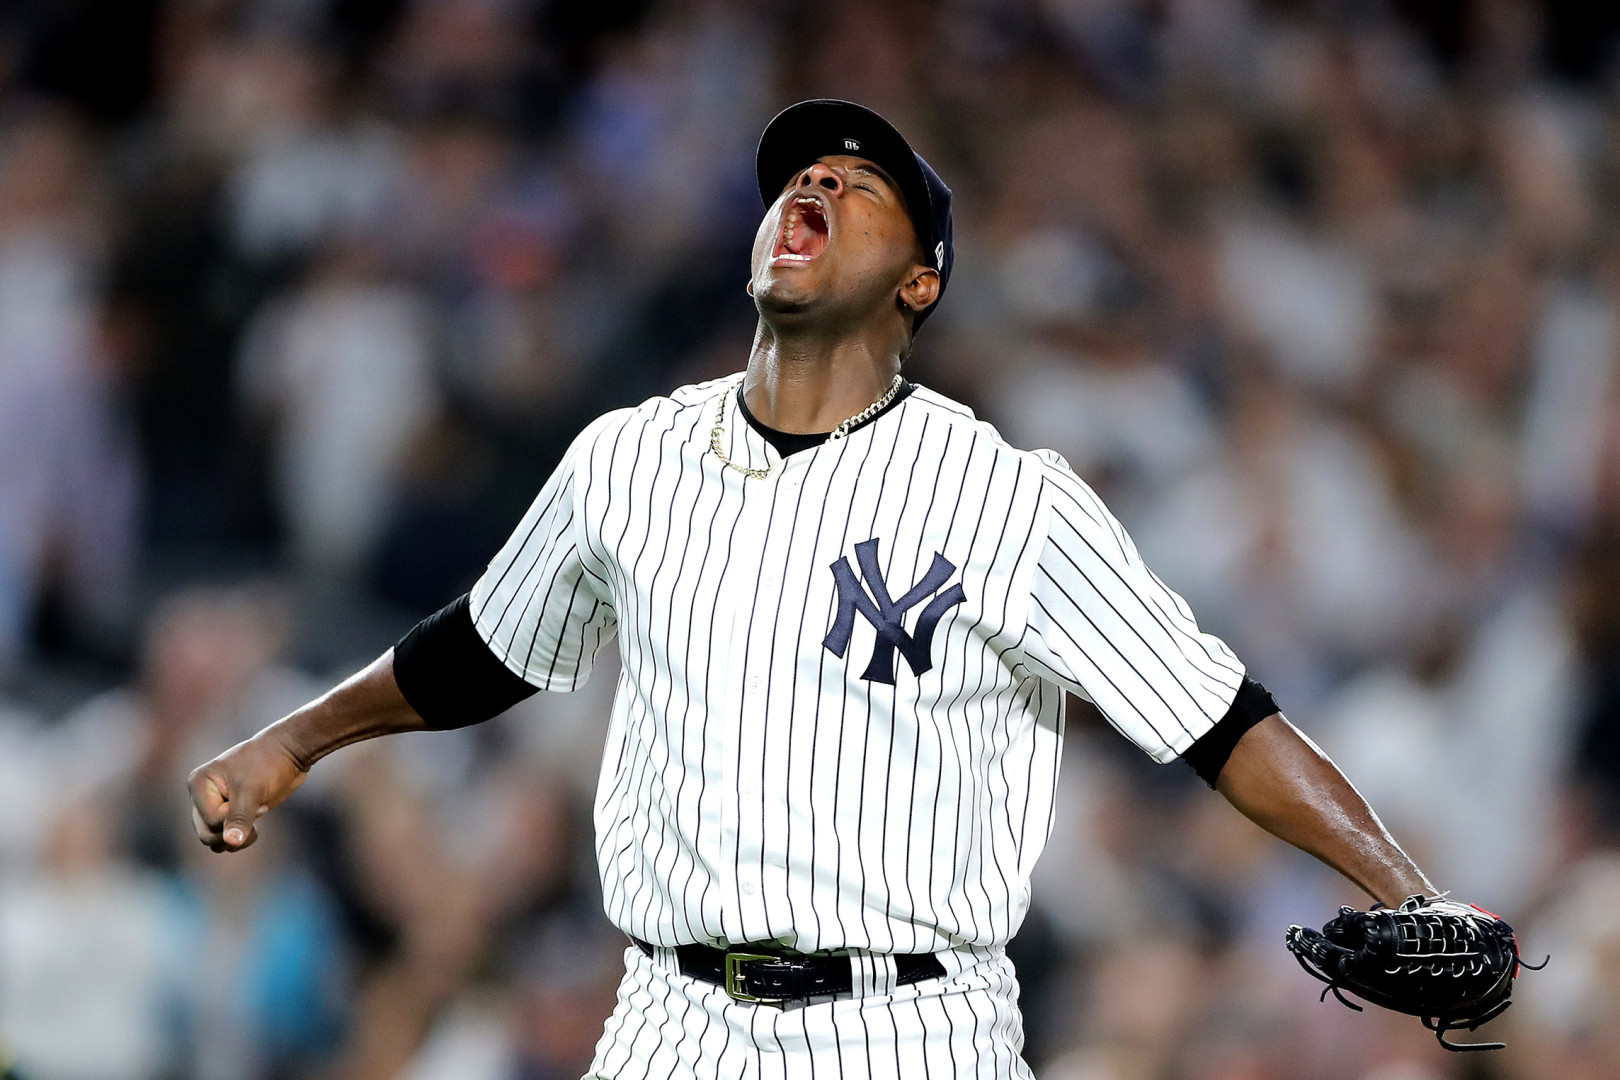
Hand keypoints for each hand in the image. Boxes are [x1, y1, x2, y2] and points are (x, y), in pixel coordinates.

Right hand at [187, 732, 308, 851]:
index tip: (256, 800)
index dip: (234, 818)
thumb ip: (240, 817)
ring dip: (237, 840)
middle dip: (232, 835)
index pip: (211, 821)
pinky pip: (227, 837)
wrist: (289, 752)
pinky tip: (256, 825)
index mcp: (200, 784)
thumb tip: (231, 843)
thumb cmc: (268, 764)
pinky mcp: (231, 811)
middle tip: (257, 819)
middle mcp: (203, 796)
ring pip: (215, 840)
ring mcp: (215, 805)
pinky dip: (241, 837)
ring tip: (256, 826)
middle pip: (207, 834)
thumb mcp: (252, 790)